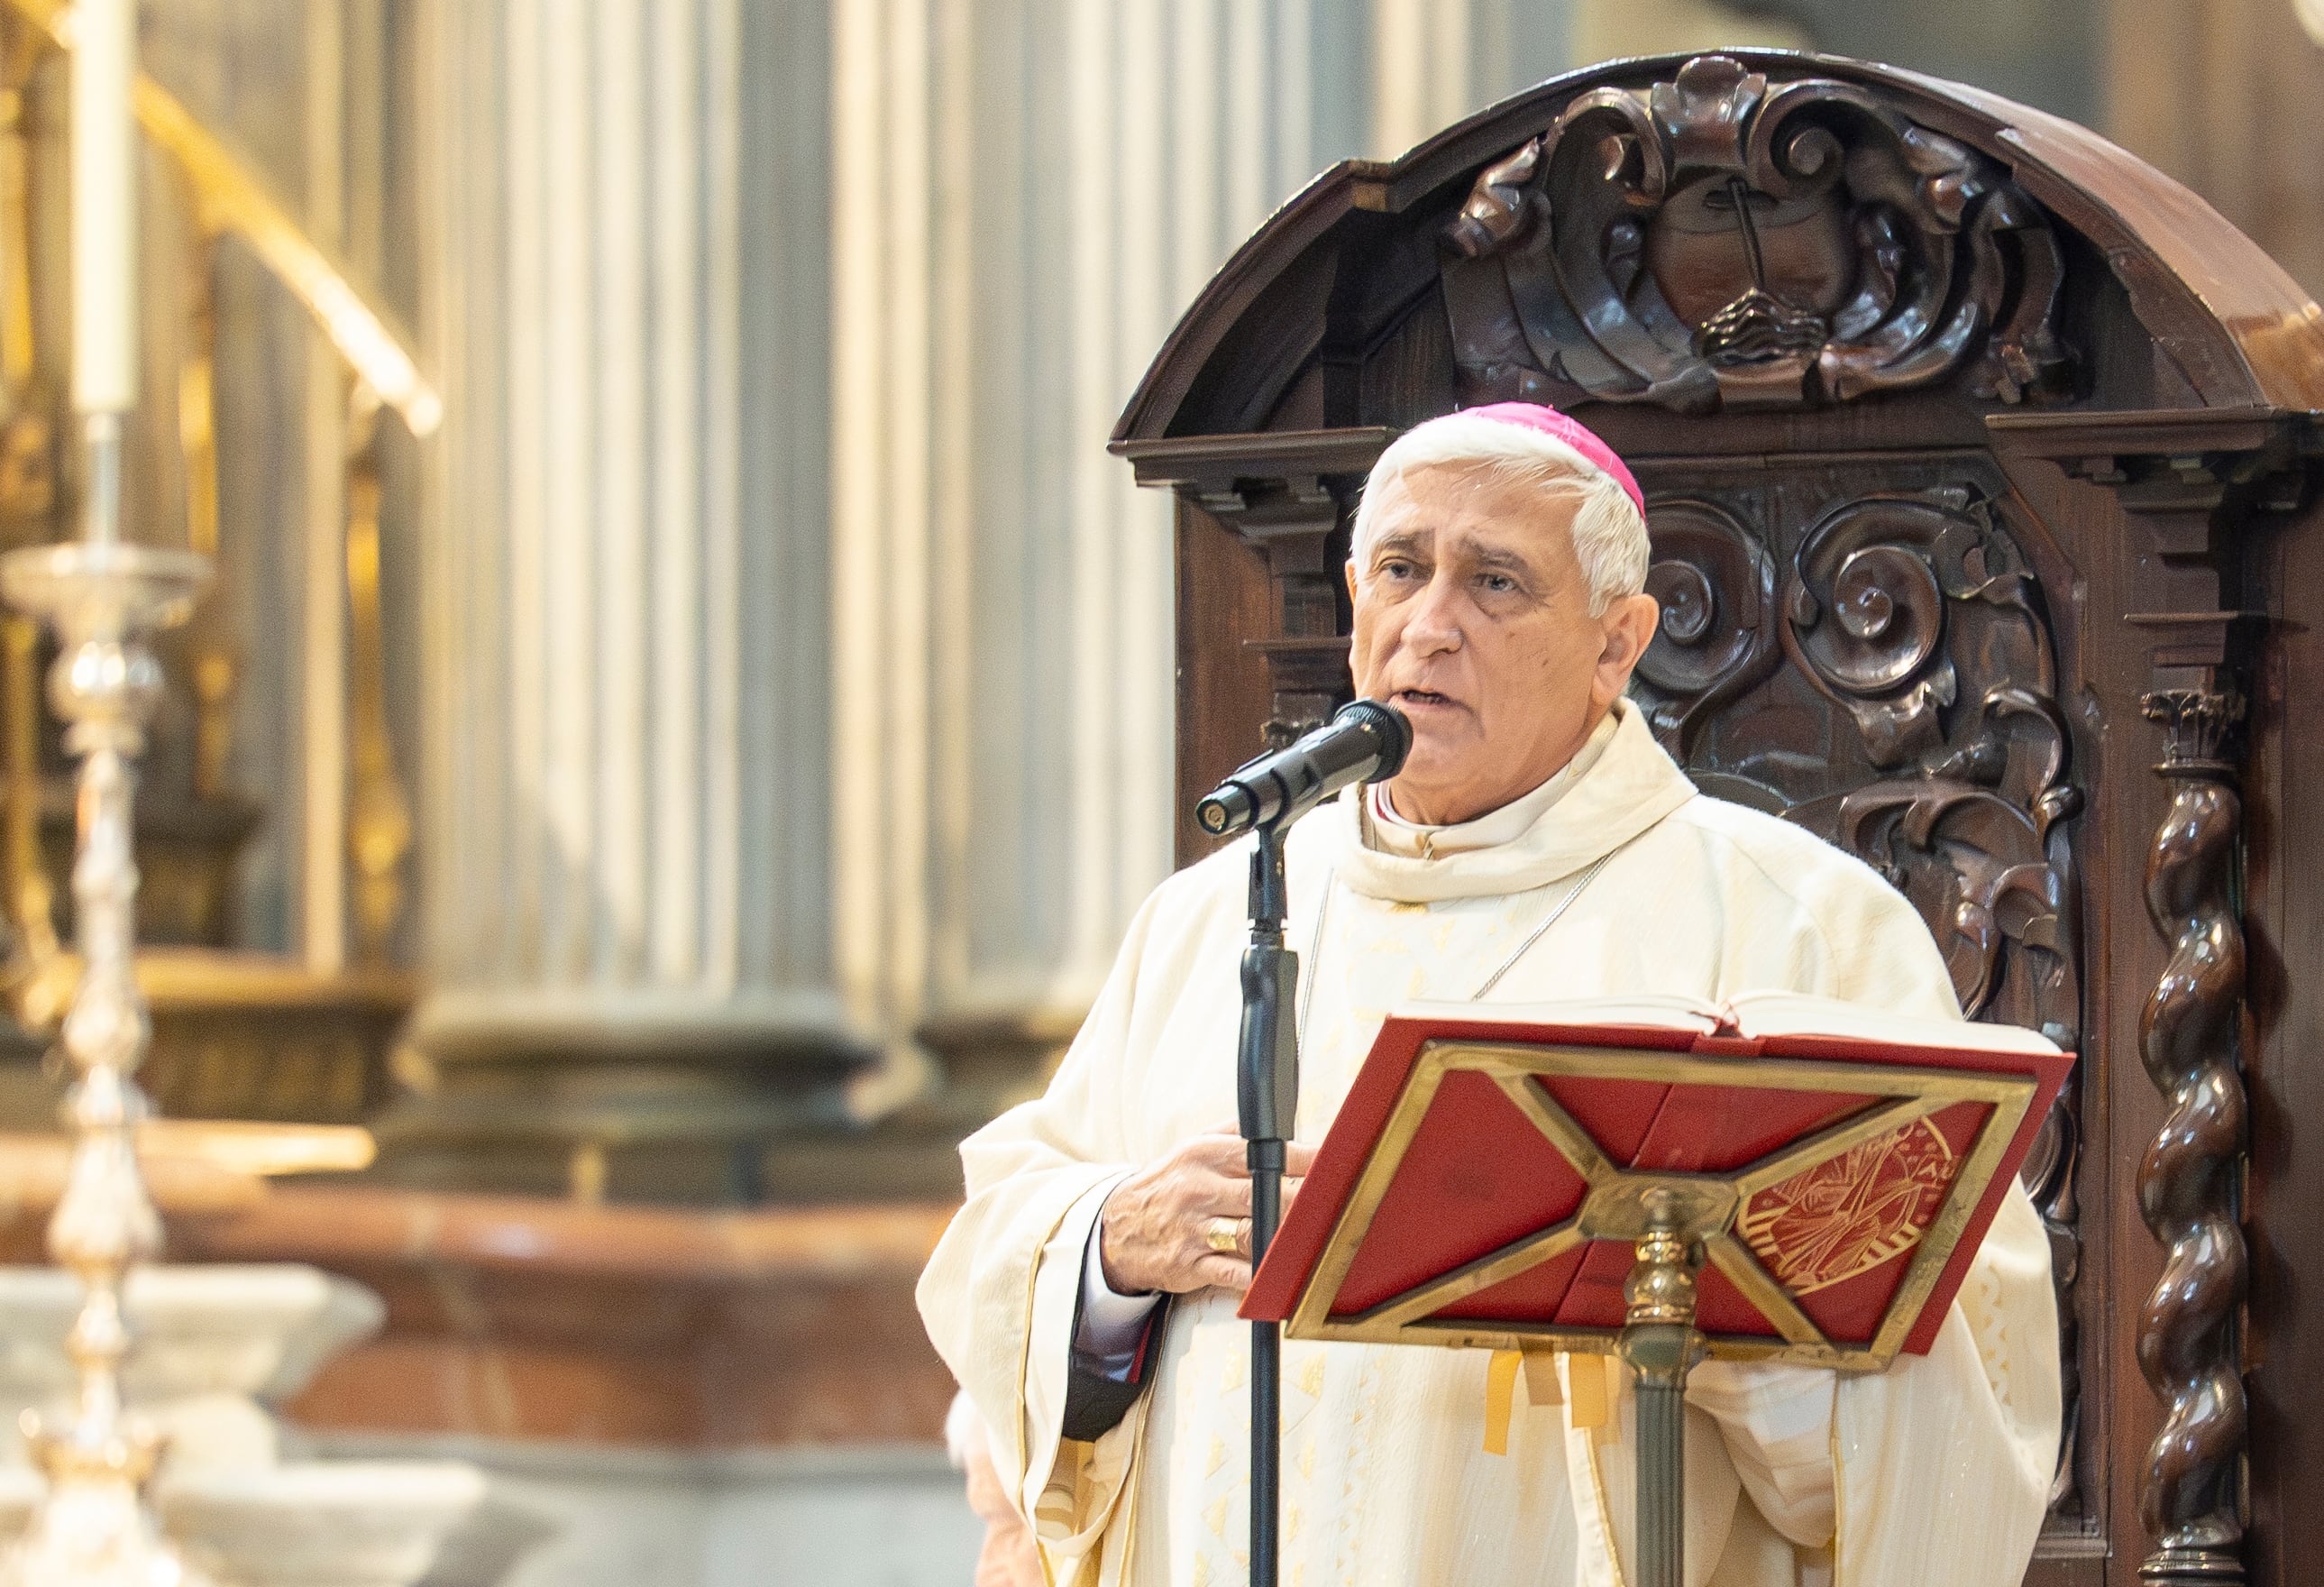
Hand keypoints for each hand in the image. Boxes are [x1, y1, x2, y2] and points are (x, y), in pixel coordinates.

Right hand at [1097, 1127, 1316, 1295]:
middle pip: (1264, 1193)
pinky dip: (1260, 1276)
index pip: (1264, 1154)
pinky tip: (1284, 1275)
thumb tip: (1284, 1126)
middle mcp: (1200, 1189)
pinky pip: (1233, 1272)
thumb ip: (1235, 1135)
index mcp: (1205, 1155)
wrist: (1118, 1228)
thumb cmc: (1168, 1185)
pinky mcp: (1190, 1263)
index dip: (1305, 1161)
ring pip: (1252, 1232)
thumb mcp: (1192, 1148)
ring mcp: (1194, 1228)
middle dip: (1304, 1199)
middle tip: (1338, 1202)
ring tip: (1320, 1237)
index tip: (1336, 1165)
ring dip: (1287, 1237)